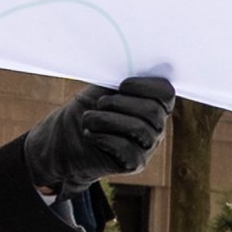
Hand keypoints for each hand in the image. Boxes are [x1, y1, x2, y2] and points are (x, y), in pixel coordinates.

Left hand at [21, 73, 175, 196]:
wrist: (66, 140)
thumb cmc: (87, 110)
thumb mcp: (101, 89)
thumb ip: (118, 80)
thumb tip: (128, 68)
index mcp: (152, 103)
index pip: (165, 93)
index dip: (146, 86)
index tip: (121, 86)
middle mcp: (155, 125)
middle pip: (154, 111)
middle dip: (121, 103)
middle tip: (100, 103)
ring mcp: (147, 146)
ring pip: (140, 129)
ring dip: (107, 120)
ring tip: (88, 119)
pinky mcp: (135, 164)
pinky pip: (127, 149)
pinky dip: (104, 138)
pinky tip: (90, 135)